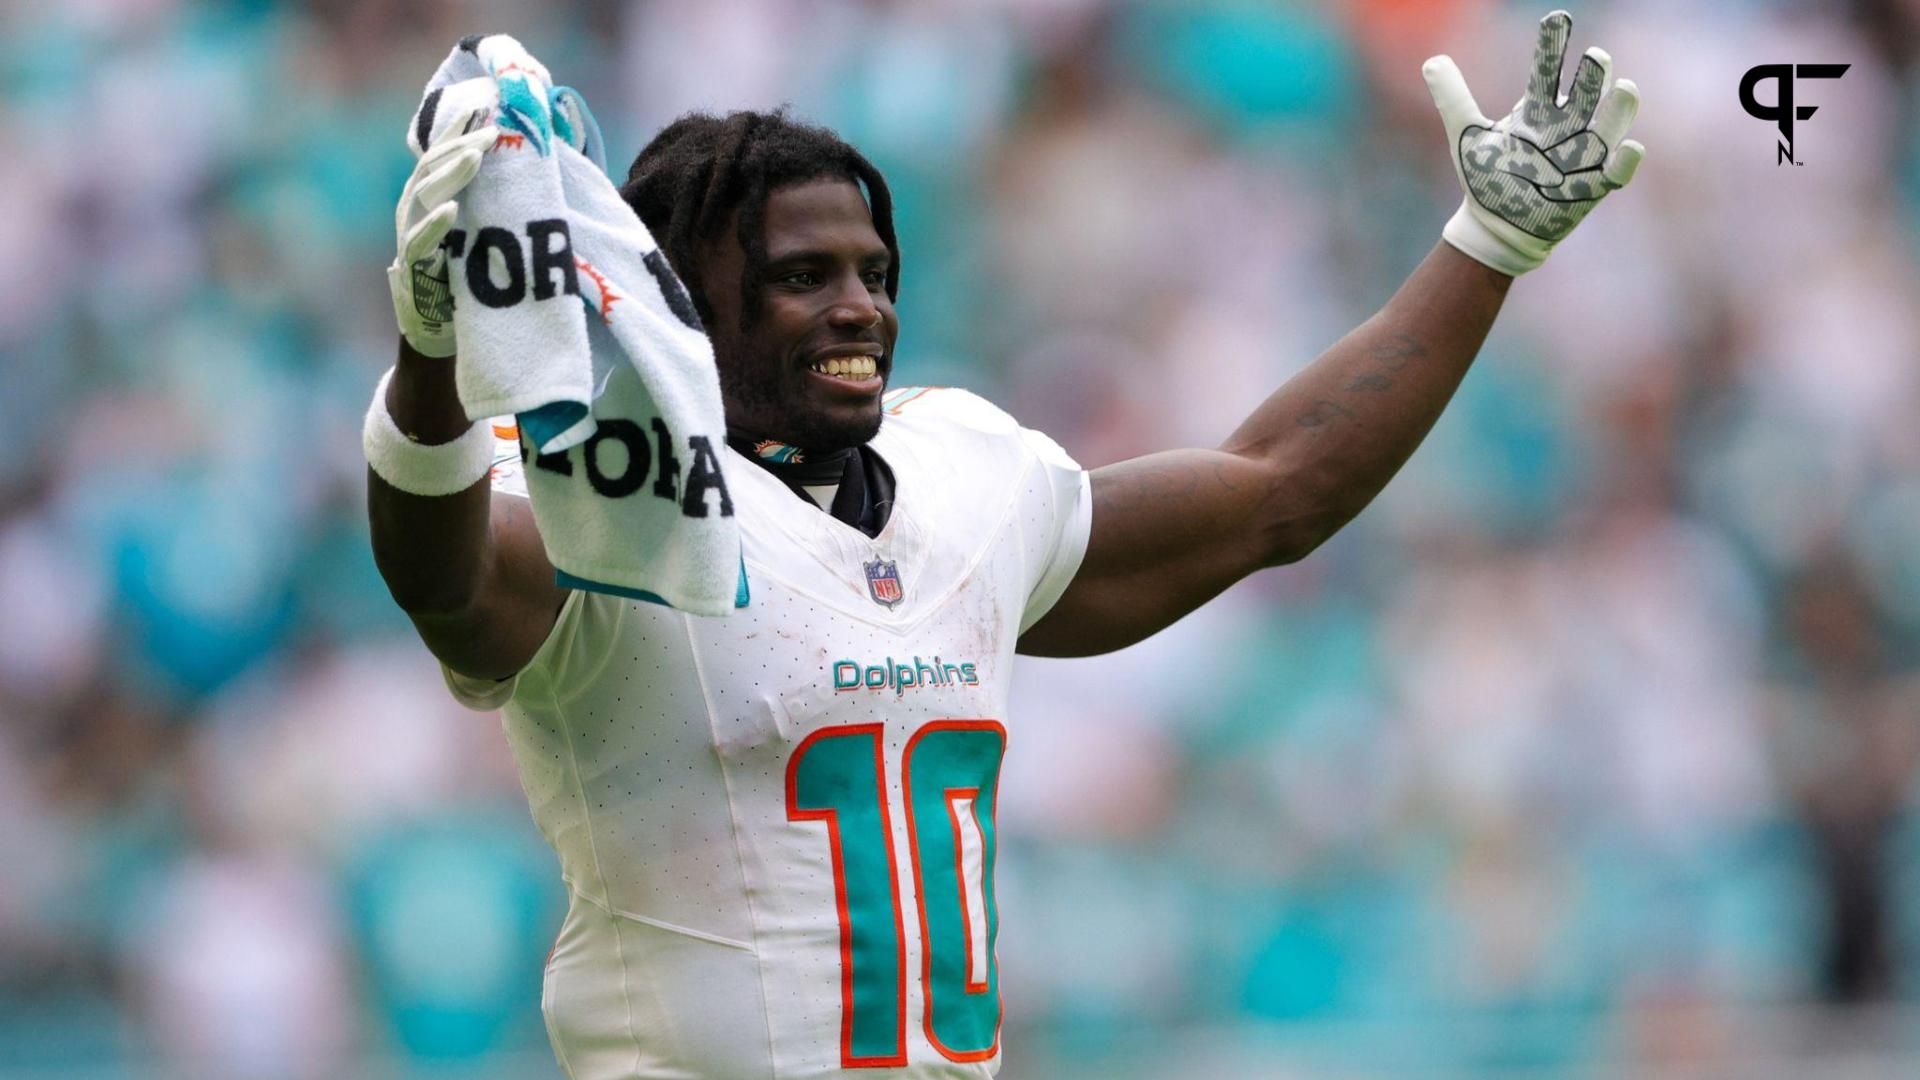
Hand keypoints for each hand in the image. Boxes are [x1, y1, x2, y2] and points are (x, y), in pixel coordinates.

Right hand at [388, 83, 497, 357]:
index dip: (458, 131)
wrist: (442, 338)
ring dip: (452, 174)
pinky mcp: (411, 272)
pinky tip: (453, 210)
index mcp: (429, 199)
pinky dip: (435, 226)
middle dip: (461, 146)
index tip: (484, 106)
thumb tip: (530, 174)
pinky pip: (419, 244)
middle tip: (492, 132)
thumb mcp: (479, 237)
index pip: (441, 156)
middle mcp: (414, 213)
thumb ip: (490, 206)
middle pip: (432, 168)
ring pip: (424, 196)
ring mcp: (409, 240)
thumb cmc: (466, 282)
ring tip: (476, 156)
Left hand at [1424, 10, 1643, 275]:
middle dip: (1592, 76)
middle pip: (1584, 95)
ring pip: (1608, 128)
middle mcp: (1565, 127)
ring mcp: (1582, 156)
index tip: (1558, 19)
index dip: (1553, 46)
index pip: (1547, 71)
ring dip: (1617, 110)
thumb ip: (1453, 98)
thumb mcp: (1466, 137)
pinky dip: (1625, 162)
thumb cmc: (1488, 178)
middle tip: (1596, 56)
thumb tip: (1431, 60)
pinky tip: (1631, 148)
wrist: (1496, 227)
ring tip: (1625, 87)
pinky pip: (1616, 173)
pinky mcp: (1592, 187)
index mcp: (1536, 110)